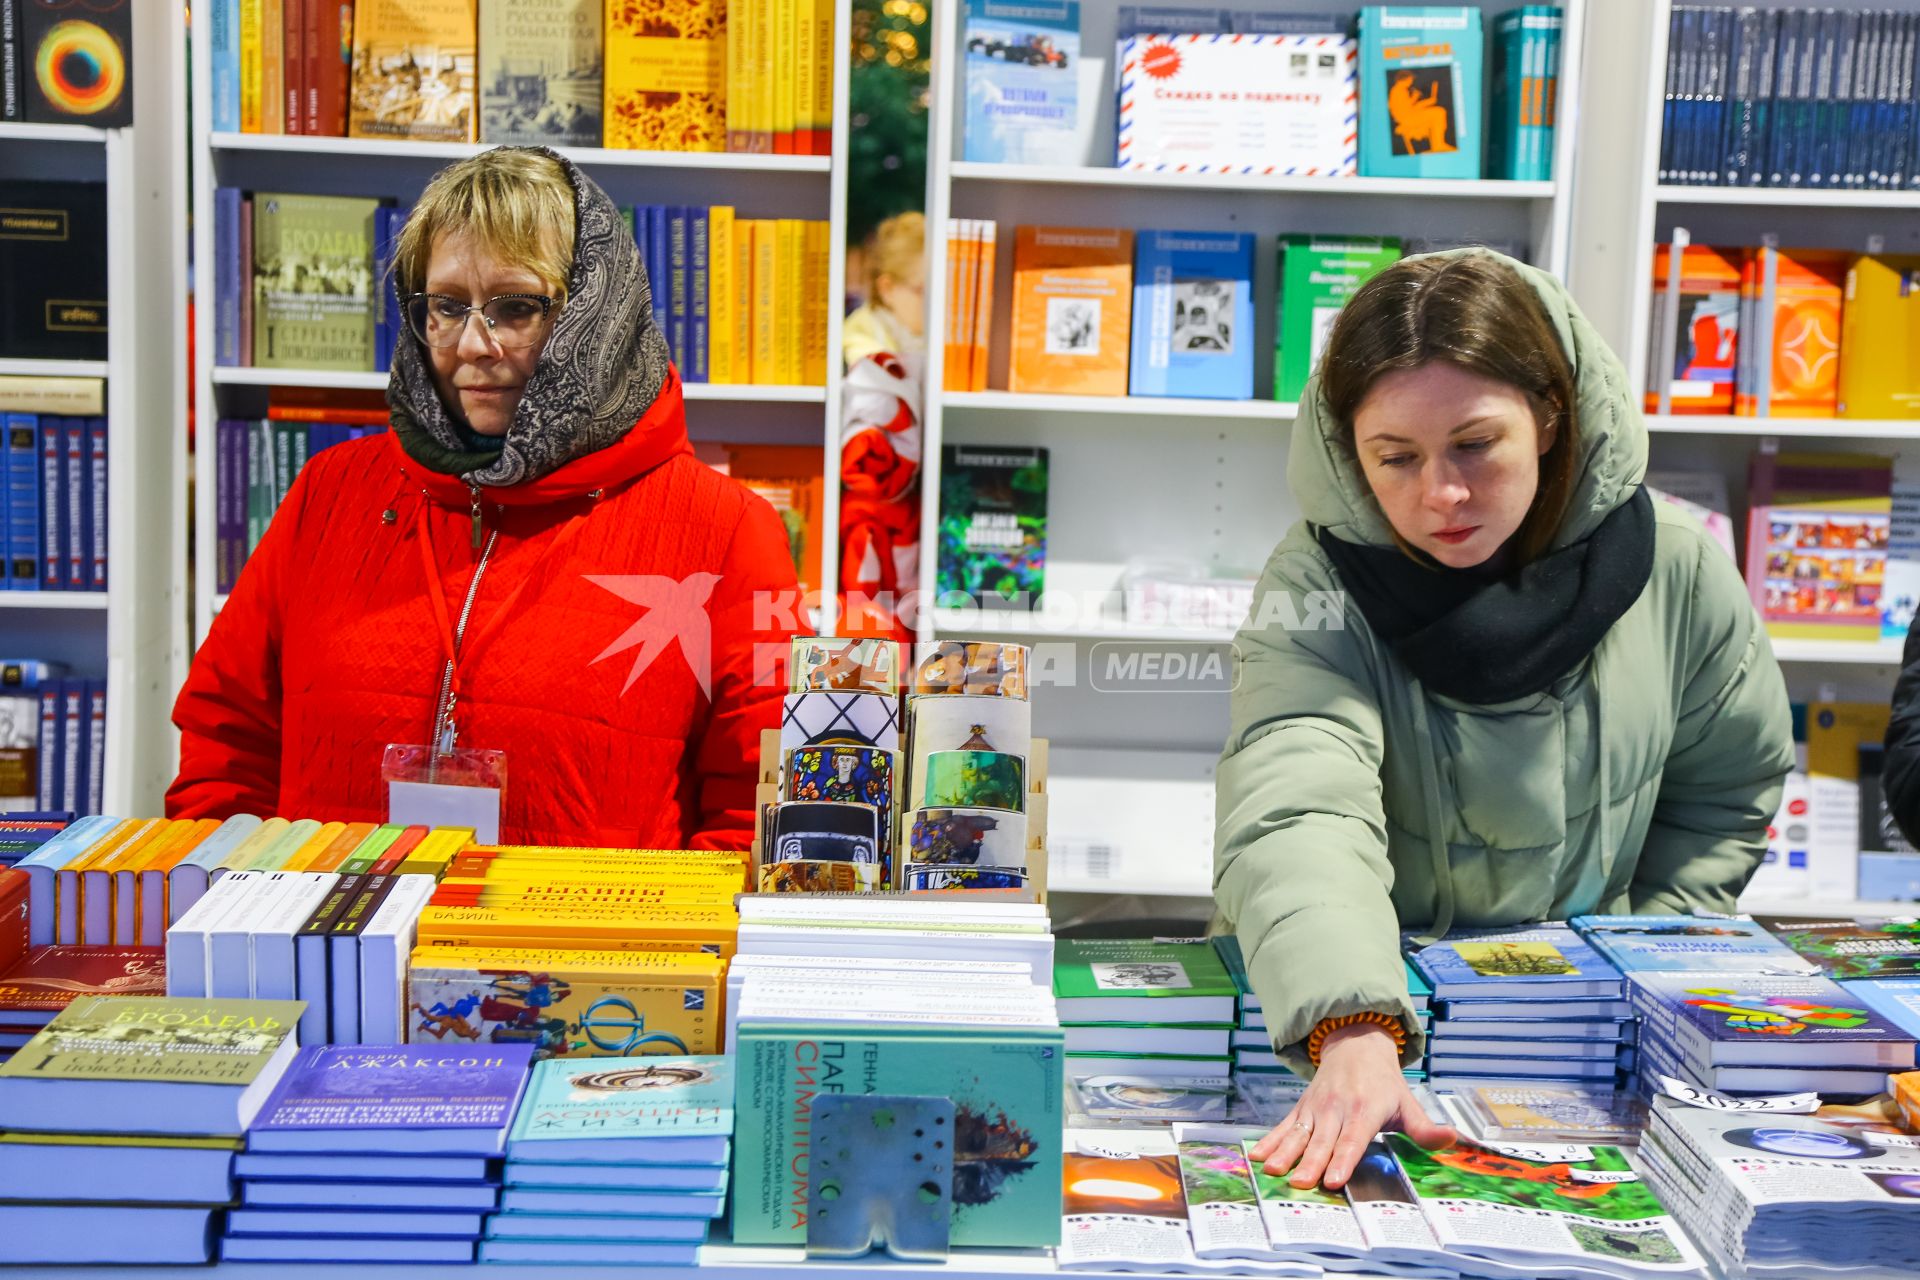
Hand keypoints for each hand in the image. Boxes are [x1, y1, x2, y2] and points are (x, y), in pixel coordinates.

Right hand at [1247, 1022, 1454, 1190]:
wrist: (1355, 1045)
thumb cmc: (1384, 1082)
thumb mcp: (1407, 1102)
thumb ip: (1425, 1128)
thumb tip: (1451, 1140)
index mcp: (1364, 1110)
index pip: (1353, 1139)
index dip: (1343, 1160)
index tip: (1334, 1179)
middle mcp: (1337, 1109)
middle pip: (1323, 1141)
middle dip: (1310, 1163)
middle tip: (1300, 1183)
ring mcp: (1316, 1108)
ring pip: (1299, 1134)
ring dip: (1285, 1152)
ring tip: (1272, 1170)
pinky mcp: (1301, 1108)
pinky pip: (1283, 1126)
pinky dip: (1269, 1140)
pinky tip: (1256, 1156)